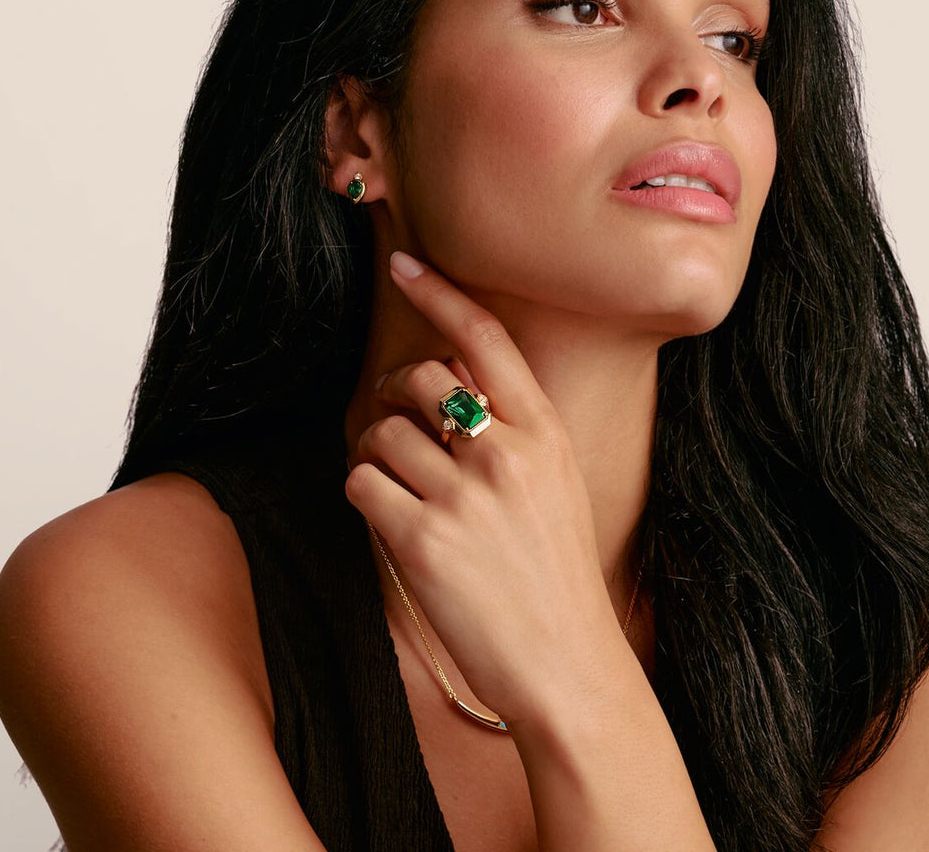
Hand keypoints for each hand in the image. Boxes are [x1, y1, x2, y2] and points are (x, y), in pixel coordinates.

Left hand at [344, 250, 622, 725]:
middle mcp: (506, 452)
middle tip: (400, 430)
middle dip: (394, 397)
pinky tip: (391, 519)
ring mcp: (463, 496)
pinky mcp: (421, 540)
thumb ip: (510, 430)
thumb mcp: (555, 485)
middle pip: (417, 379)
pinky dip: (364, 493)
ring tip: (399, 486)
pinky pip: (360, 482)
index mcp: (545, 432)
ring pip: (380, 431)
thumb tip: (445, 385)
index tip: (406, 265)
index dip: (442, 294)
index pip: (486, 340)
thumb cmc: (556, 573)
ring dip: (376, 453)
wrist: (567, 665)